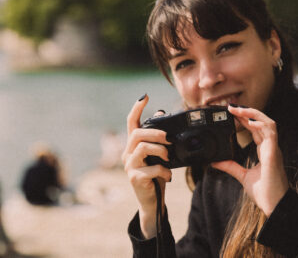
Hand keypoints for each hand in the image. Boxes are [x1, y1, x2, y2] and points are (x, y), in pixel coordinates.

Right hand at [122, 94, 171, 237]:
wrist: (153, 200)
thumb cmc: (156, 176)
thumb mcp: (159, 156)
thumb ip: (158, 139)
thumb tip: (161, 114)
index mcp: (133, 146)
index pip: (131, 122)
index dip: (137, 108)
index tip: (145, 96)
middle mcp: (128, 154)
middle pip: (137, 134)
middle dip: (155, 133)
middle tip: (169, 138)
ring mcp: (129, 166)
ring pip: (142, 148)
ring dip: (160, 150)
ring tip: (168, 157)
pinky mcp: (134, 178)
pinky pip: (152, 168)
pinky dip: (164, 170)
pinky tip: (169, 175)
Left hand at [212, 105, 288, 216]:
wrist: (274, 204)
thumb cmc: (264, 192)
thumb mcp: (242, 176)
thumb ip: (230, 166)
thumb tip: (215, 162)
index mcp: (265, 151)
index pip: (256, 129)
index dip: (246, 119)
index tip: (232, 113)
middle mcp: (270, 147)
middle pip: (262, 122)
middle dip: (247, 112)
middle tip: (231, 107)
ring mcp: (273, 149)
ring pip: (268, 123)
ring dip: (253, 114)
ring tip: (239, 110)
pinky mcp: (274, 153)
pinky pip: (271, 133)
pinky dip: (261, 125)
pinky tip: (250, 121)